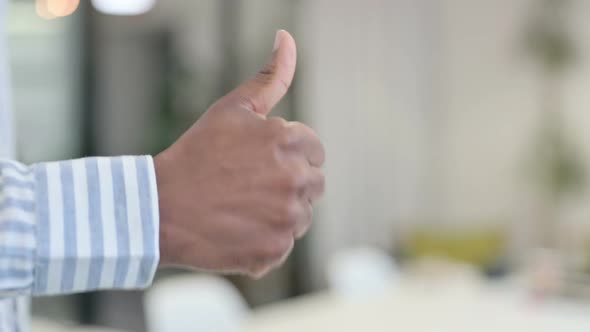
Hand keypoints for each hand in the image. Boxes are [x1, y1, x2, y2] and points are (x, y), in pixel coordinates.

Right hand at [155, 30, 324, 277]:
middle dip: (288, 184)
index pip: (314, 151)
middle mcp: (296, 178)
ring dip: (279, 214)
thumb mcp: (232, 109)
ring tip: (240, 208)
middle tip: (247, 187)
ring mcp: (287, 217)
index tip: (258, 164)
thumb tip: (286, 38)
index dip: (287, 156)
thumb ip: (269, 77)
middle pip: (312, 184)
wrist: (159, 208)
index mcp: (290, 141)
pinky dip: (265, 241)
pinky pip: (283, 244)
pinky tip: (236, 230)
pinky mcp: (276, 249)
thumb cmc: (196, 155)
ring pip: (301, 216)